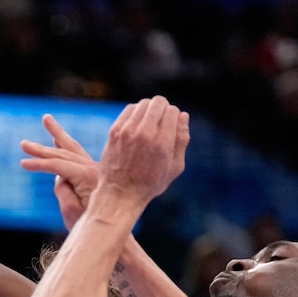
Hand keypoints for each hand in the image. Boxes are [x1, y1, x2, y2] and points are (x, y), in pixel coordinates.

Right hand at [20, 114, 98, 229]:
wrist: (115, 227)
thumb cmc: (92, 223)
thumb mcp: (71, 211)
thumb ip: (62, 190)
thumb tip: (59, 177)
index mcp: (87, 175)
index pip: (57, 165)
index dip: (38, 164)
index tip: (22, 164)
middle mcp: (93, 167)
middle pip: (64, 152)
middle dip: (42, 149)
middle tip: (24, 144)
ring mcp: (96, 168)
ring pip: (73, 148)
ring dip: (58, 135)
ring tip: (47, 119)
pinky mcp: (96, 172)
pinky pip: (79, 155)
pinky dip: (68, 146)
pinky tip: (58, 140)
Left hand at [91, 96, 190, 211]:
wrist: (120, 193)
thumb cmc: (151, 183)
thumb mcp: (175, 167)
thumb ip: (182, 139)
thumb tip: (183, 115)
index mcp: (162, 143)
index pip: (172, 111)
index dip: (174, 117)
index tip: (171, 127)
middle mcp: (144, 134)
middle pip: (158, 103)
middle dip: (163, 109)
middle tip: (161, 123)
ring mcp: (127, 131)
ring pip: (143, 104)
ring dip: (149, 110)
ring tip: (149, 125)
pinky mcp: (115, 131)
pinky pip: (129, 109)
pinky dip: (136, 113)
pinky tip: (138, 125)